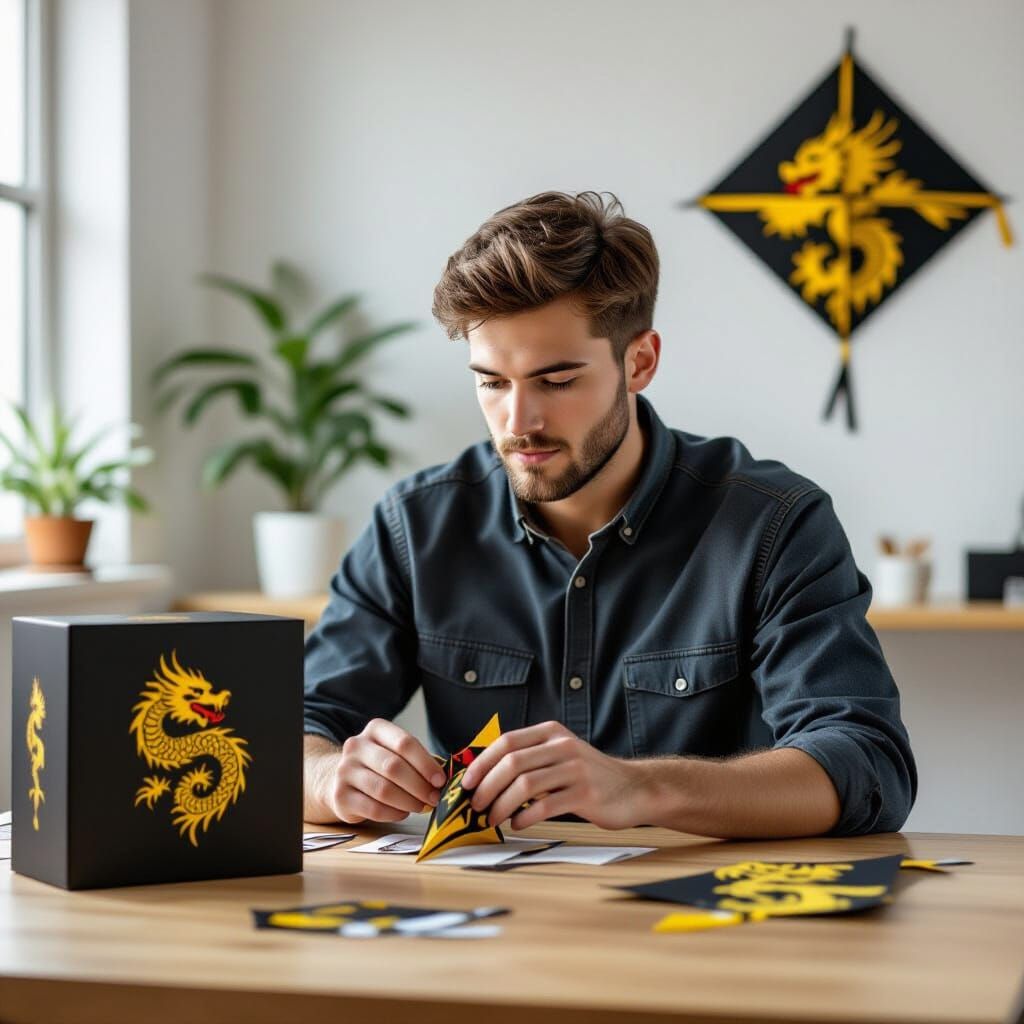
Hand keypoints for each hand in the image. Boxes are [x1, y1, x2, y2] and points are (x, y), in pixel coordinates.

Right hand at [324, 719, 446, 824]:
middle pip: (394, 767)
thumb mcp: (395, 752)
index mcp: (375, 729)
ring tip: (421, 806)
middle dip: (419, 785)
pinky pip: (373, 808)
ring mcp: (345, 771)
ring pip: (383, 790)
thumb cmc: (378, 766)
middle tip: (434, 798)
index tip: (440, 780)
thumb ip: (417, 761)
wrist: (340, 778)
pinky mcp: (340, 796)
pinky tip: (402, 813)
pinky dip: (393, 813)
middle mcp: (356, 746)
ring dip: (408, 802)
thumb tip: (443, 779)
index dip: (425, 763)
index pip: (404, 742)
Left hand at [460, 721, 645, 830]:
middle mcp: (562, 746)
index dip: (482, 762)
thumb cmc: (589, 777)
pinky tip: (518, 824)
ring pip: (525, 785)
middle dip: (488, 786)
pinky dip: (525, 817)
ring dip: (502, 805)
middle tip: (476, 805)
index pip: (507, 742)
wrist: (634, 788)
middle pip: (512, 763)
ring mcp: (575, 769)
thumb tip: (486, 778)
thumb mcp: (560, 756)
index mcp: (551, 733)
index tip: (466, 782)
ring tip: (493, 818)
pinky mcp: (585, 793)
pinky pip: (545, 806)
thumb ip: (531, 760)